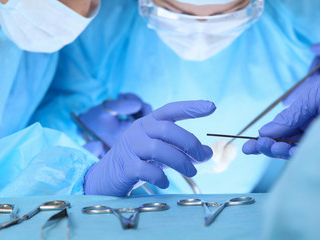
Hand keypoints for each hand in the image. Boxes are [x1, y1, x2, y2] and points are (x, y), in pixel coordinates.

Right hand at [84, 100, 215, 195]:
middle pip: (167, 129)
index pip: (171, 109)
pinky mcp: (125, 166)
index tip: (212, 107)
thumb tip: (208, 154)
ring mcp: (130, 147)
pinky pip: (145, 170)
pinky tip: (166, 183)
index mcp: (150, 122)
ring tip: (192, 172)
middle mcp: (139, 130)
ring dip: (180, 161)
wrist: (108, 175)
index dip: (190, 107)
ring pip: (158, 149)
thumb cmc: (141, 160)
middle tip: (203, 157)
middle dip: (190, 143)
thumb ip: (183, 151)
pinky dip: (160, 177)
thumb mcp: (163, 152)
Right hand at [243, 42, 319, 158]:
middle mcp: (315, 123)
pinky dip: (295, 154)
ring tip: (266, 147)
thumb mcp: (312, 95)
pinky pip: (309, 153)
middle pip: (286, 139)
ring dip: (278, 150)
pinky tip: (283, 151)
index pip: (284, 125)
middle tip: (252, 148)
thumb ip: (289, 115)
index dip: (266, 135)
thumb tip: (264, 131)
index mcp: (310, 108)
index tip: (249, 144)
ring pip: (295, 148)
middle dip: (269, 145)